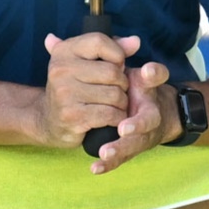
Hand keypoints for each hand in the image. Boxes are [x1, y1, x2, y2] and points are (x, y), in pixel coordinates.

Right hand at [37, 31, 133, 148]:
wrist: (48, 120)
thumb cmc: (75, 87)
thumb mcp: (87, 63)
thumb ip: (112, 49)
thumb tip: (135, 41)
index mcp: (64, 51)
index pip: (99, 41)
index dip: (117, 54)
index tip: (117, 65)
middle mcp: (61, 69)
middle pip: (112, 72)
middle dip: (122, 84)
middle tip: (116, 90)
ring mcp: (64, 93)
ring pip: (115, 95)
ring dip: (121, 103)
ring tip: (113, 105)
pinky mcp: (71, 115)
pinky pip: (110, 114)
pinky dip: (117, 118)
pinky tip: (111, 118)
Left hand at [91, 56, 174, 173]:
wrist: (156, 111)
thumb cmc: (131, 85)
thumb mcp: (119, 64)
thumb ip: (82, 53)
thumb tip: (50, 41)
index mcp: (147, 85)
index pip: (157, 76)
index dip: (154, 73)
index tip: (147, 70)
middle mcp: (148, 108)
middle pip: (148, 117)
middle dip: (135, 124)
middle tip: (123, 128)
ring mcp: (142, 130)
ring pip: (134, 141)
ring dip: (121, 146)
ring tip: (106, 151)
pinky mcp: (132, 146)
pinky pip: (121, 157)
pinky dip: (108, 164)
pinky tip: (95, 168)